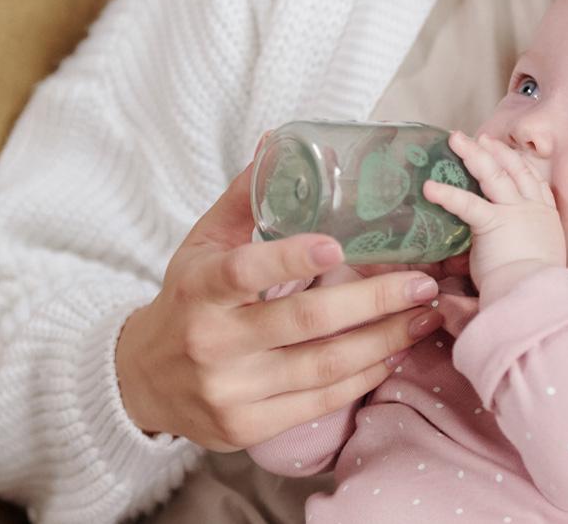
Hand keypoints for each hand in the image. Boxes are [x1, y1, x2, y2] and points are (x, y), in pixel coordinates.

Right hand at [114, 152, 444, 450]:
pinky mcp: (249, 425)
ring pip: (323, 366)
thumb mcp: (202, 245)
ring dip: (384, 339)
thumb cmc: (186, 300)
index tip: (338, 245)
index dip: (291, 259)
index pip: (245, 272)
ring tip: (426, 314)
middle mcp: (213, 342)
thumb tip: (277, 141)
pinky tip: (395, 351)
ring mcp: (232, 389)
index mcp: (200, 289)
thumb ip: (243, 198)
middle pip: (305, 322)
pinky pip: (319, 400)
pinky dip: (364, 376)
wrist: (141, 380)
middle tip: (422, 282)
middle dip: (373, 300)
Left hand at [421, 131, 565, 299]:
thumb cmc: (533, 288)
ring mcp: (515, 212)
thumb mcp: (533, 264)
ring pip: (494, 174)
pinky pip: (467, 203)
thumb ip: (515, 254)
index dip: (519, 165)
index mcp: (545, 220)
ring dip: (474, 154)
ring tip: (455, 140)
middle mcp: (532, 210)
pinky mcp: (493, 223)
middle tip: (481, 137)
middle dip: (496, 151)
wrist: (535, 295)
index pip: (534, 183)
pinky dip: (447, 194)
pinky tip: (429, 187)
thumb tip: (492, 261)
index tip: (507, 154)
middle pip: (515, 169)